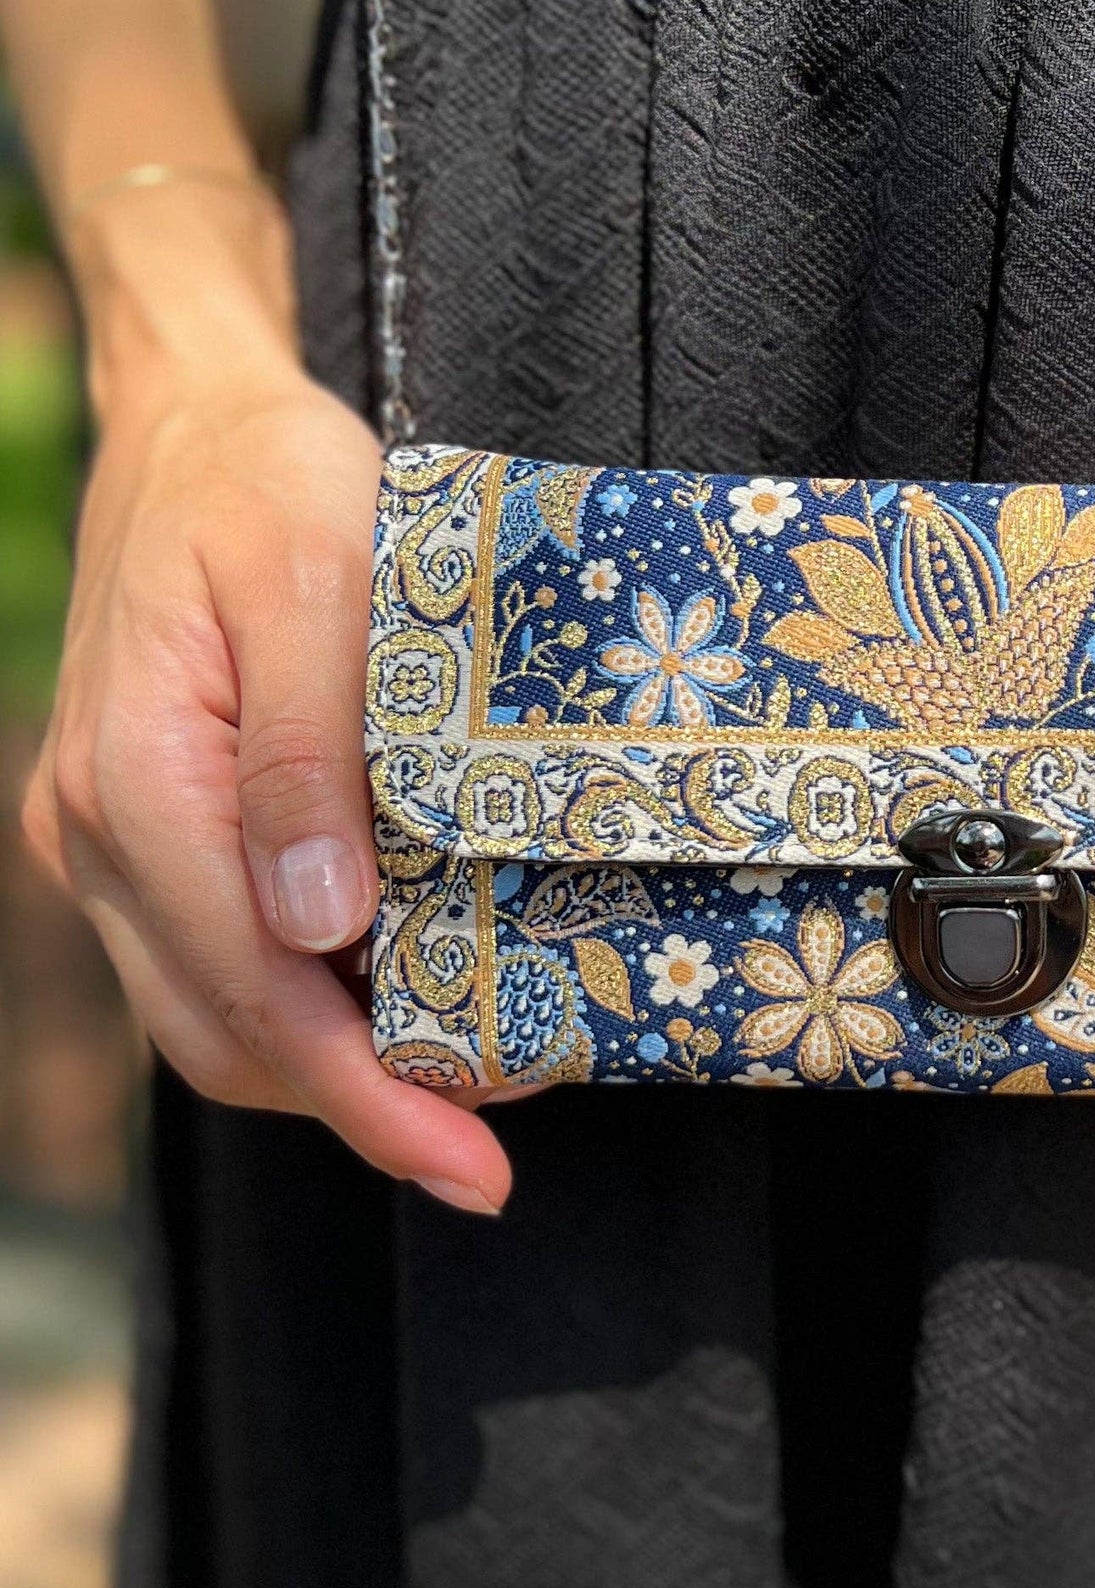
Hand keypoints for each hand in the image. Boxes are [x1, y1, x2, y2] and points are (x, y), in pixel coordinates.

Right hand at [23, 194, 510, 1212]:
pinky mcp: (142, 830)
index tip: (477, 1166)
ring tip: (476, 1073)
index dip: (371, 1097)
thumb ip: (312, 753)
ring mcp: (109, 841)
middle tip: (502, 1132)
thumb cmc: (268, 481)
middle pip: (229, 1037)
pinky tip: (408, 992)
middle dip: (367, 1104)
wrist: (194, 421)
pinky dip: (310, 1003)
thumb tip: (321, 928)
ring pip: (215, 1017)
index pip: (255, 995)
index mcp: (136, 783)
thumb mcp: (315, 580)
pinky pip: (216, 958)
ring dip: (340, 1067)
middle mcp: (100, 835)